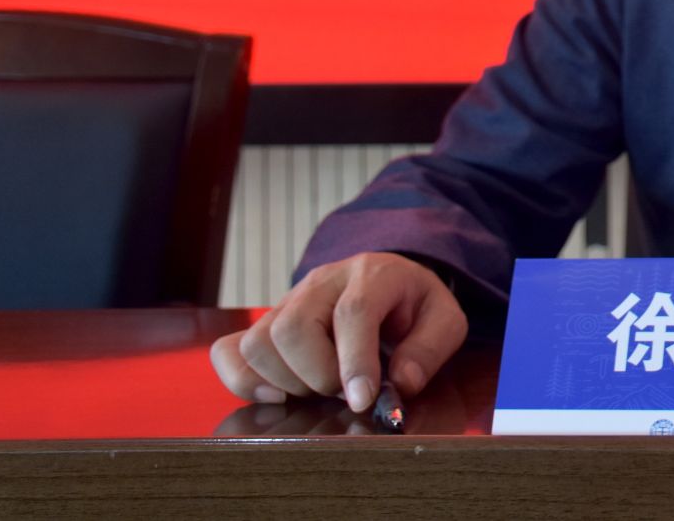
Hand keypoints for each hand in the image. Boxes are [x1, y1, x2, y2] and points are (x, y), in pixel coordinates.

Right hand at [209, 252, 466, 413]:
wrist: (388, 280)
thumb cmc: (414, 305)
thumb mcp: (444, 320)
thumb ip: (429, 349)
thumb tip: (401, 383)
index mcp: (373, 274)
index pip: (354, 312)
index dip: (355, 360)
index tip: (362, 400)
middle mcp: (323, 281)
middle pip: (294, 327)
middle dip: (318, 374)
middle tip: (342, 391)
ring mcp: (288, 300)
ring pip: (259, 341)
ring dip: (286, 381)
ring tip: (318, 389)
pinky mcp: (265, 321)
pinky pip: (229, 350)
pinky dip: (244, 380)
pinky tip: (277, 394)